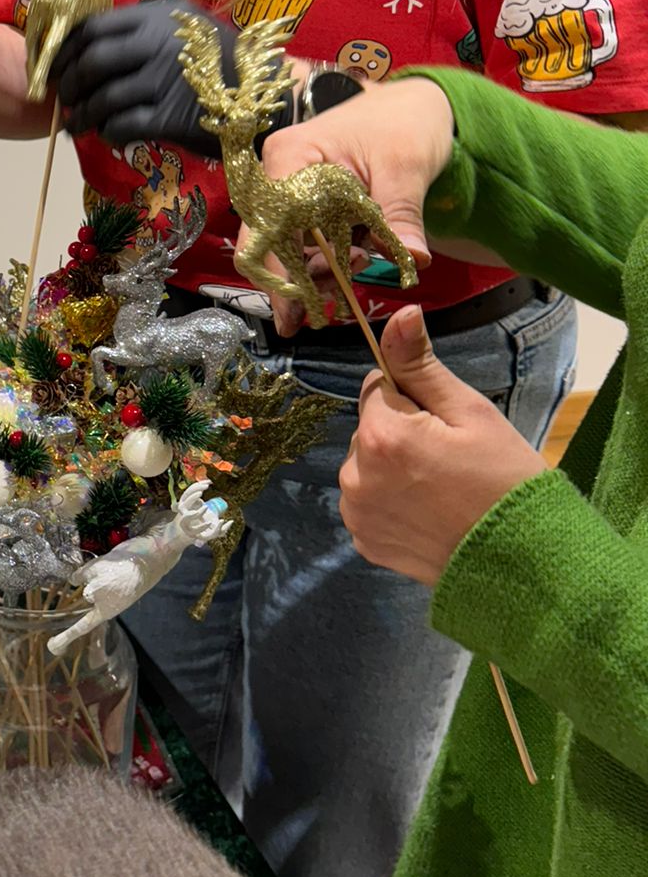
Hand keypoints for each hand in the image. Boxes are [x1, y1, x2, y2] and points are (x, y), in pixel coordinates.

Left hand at [51, 0, 234, 154]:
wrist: (266, 97)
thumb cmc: (220, 63)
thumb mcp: (185, 28)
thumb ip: (143, 29)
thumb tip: (86, 44)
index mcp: (157, 17)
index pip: (92, 28)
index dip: (65, 50)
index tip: (55, 68)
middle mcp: (160, 44)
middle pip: (92, 62)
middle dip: (68, 84)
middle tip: (63, 99)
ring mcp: (166, 80)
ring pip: (103, 98)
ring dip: (82, 116)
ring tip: (75, 125)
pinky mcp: (172, 117)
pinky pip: (122, 126)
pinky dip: (107, 133)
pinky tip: (108, 135)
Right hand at [252, 77, 453, 332]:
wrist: (414, 104)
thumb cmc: (405, 122)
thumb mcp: (407, 167)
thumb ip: (401, 216)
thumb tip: (414, 260)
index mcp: (290, 158)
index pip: (269, 224)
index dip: (279, 271)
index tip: (302, 308)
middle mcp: (278, 174)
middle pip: (266, 242)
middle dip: (297, 279)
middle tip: (334, 304)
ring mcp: (290, 189)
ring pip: (285, 247)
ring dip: (316, 271)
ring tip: (360, 268)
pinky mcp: (307, 203)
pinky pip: (304, 241)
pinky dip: (326, 261)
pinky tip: (355, 264)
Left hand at [339, 307, 546, 586]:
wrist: (520, 562)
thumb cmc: (503, 480)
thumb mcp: (470, 412)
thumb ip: (422, 364)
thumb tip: (400, 314)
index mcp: (381, 434)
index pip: (378, 387)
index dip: (413, 399)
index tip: (444, 424)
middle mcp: (356, 474)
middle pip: (370, 429)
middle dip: (401, 434)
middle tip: (449, 460)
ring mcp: (357, 512)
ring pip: (366, 465)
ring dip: (392, 468)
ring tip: (441, 489)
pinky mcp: (363, 541)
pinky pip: (368, 502)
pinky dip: (390, 502)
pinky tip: (427, 513)